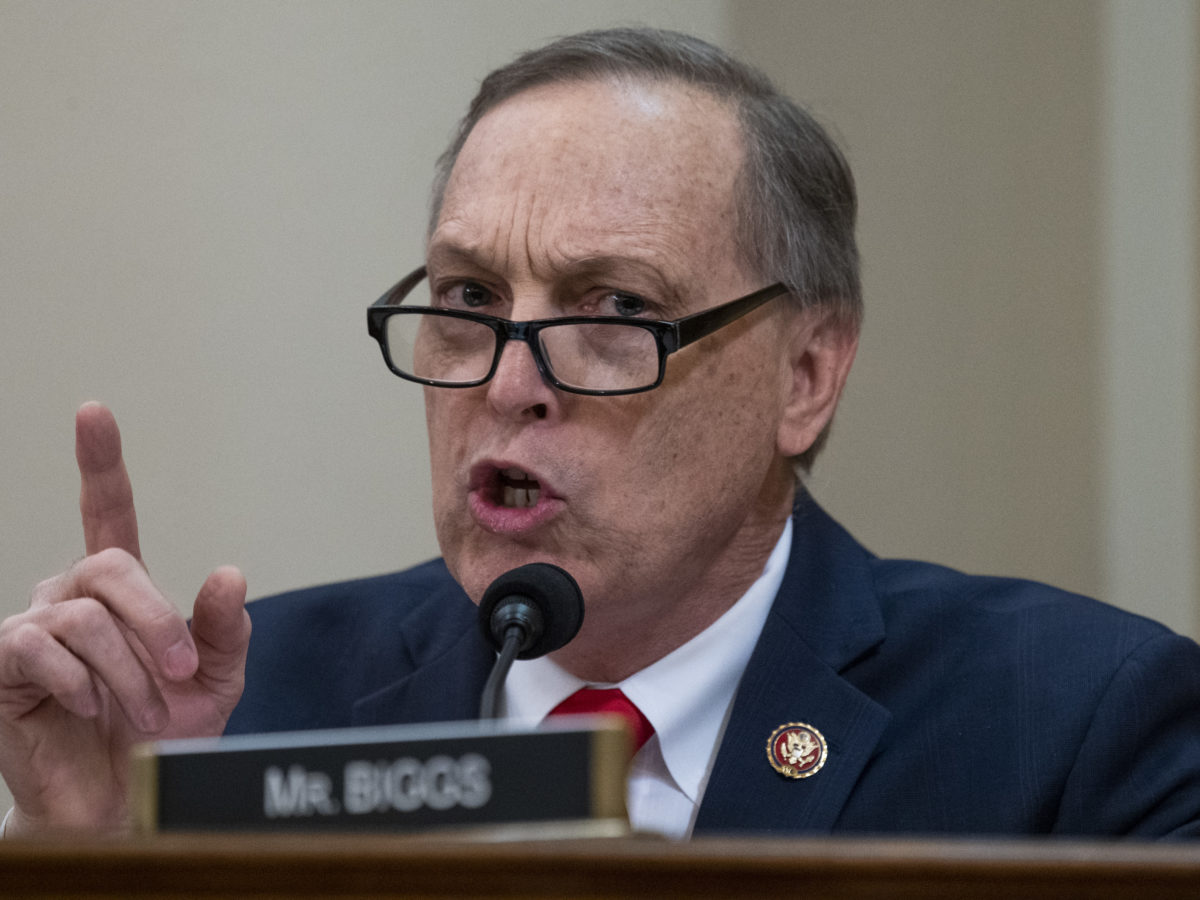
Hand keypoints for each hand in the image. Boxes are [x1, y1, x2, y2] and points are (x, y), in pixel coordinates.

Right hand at [0, 403, 249, 833]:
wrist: (122, 800)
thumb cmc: (163, 735)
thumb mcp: (214, 680)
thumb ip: (224, 629)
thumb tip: (226, 572)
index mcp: (119, 589)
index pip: (108, 512)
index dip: (99, 461)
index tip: (94, 412)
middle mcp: (70, 596)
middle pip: (111, 566)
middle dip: (156, 619)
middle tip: (181, 669)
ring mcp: (31, 628)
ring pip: (83, 617)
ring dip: (127, 670)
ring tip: (141, 710)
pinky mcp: (3, 666)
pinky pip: (40, 649)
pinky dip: (81, 684)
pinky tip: (90, 709)